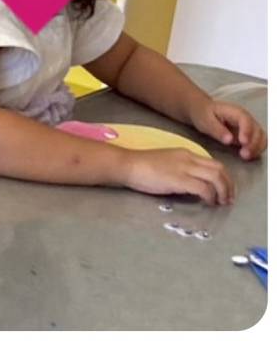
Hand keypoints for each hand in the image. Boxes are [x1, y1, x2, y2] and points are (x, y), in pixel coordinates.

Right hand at [120, 147, 234, 205]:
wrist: (129, 164)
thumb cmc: (144, 166)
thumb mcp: (168, 163)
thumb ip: (183, 170)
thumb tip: (196, 186)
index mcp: (186, 153)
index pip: (214, 163)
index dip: (225, 178)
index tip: (225, 191)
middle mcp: (188, 158)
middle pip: (219, 169)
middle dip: (228, 185)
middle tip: (228, 200)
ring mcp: (184, 168)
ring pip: (215, 177)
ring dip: (222, 191)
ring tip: (220, 203)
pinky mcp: (178, 179)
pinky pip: (203, 187)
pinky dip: (210, 196)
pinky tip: (207, 203)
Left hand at [188, 99, 266, 160]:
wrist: (202, 111)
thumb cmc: (203, 114)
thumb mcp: (206, 120)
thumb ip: (217, 129)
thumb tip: (229, 140)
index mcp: (234, 111)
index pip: (245, 119)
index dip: (247, 131)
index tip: (243, 142)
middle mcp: (245, 118)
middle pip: (257, 129)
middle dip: (254, 143)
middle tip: (244, 154)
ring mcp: (248, 126)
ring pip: (261, 136)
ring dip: (257, 148)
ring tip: (245, 156)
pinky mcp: (248, 135)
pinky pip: (258, 142)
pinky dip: (257, 149)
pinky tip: (248, 156)